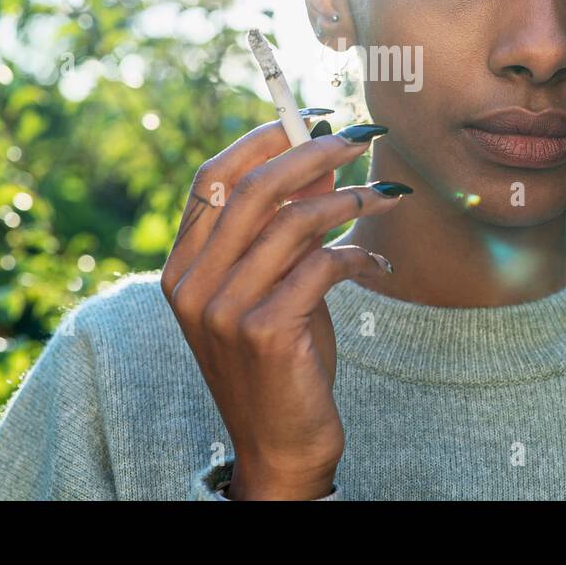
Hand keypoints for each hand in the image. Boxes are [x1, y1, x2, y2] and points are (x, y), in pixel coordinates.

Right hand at [161, 118, 407, 499]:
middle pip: (252, 188)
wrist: (280, 446)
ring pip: (293, 222)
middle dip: (312, 151)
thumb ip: (285, 227)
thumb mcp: (273, 285)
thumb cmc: (281, 360)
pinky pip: (321, 266)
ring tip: (384, 194)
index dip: (260, 138)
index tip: (308, 118)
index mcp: (181, 267)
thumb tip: (320, 155)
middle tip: (359, 137)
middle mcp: (191, 285)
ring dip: (349, 199)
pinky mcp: (264, 332)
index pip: (211, 178)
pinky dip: (357, 254)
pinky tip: (377, 261)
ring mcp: (223, 309)